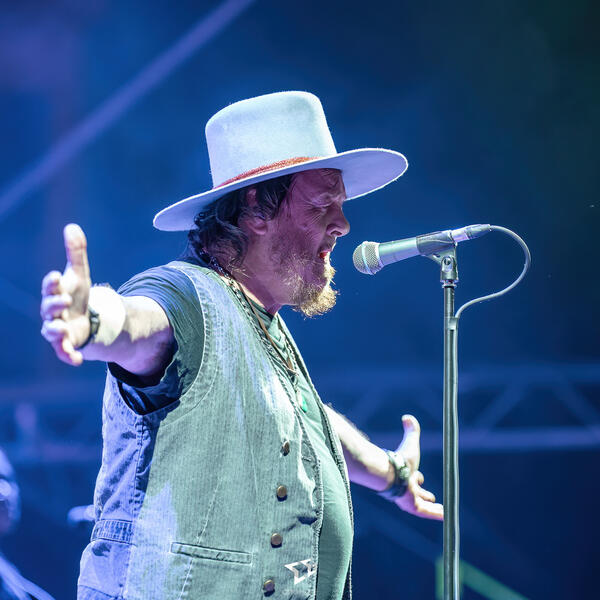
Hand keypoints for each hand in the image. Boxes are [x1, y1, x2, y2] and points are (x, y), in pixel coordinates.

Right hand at [40, 224, 91, 365]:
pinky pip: (65, 353)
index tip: (57, 277)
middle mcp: (52, 312)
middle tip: (65, 300)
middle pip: (49, 308)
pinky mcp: (66, 345)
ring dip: (55, 330)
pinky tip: (78, 361)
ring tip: (61, 328)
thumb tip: (72, 227)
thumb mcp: (80, 275)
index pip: (50, 286)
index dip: (52, 282)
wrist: (84, 319)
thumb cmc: (77, 295)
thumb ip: (76, 253)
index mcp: (55, 293)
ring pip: (52, 331)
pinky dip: (70, 356)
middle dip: (55, 304)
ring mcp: (58, 329)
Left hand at [394, 415, 443, 520]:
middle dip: (424, 494)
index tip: (420, 477)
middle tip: (431, 497)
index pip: (412, 477)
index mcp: (405, 474)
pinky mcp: (412, 507)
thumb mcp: (411, 443)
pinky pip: (425, 512)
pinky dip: (435, 514)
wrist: (391, 474)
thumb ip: (411, 431)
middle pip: (416, 493)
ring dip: (431, 507)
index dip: (417, 477)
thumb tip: (407, 416)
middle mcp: (405, 487)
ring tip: (441, 510)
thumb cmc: (400, 460)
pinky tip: (445, 515)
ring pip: (421, 505)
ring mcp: (408, 498)